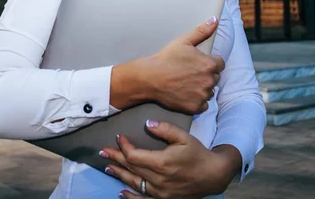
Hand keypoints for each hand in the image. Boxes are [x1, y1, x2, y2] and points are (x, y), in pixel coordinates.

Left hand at [100, 120, 240, 198]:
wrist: (212, 175)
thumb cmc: (197, 154)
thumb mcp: (183, 136)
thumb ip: (164, 129)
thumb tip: (146, 124)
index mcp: (161, 163)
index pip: (134, 155)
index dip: (123, 146)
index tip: (119, 137)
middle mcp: (158, 180)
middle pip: (131, 168)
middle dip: (115, 158)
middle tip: (102, 151)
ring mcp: (160, 193)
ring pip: (134, 183)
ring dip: (119, 174)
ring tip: (107, 167)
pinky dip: (131, 197)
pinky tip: (121, 192)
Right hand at [142, 17, 224, 114]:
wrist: (150, 77)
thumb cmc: (166, 58)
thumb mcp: (184, 41)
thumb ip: (202, 31)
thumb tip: (215, 20)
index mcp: (209, 64)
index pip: (220, 64)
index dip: (209, 62)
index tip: (198, 63)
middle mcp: (209, 81)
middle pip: (215, 77)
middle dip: (206, 74)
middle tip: (190, 72)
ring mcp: (202, 95)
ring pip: (209, 91)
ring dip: (202, 87)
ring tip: (187, 82)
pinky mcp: (195, 107)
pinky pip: (204, 104)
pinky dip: (197, 100)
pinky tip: (186, 92)